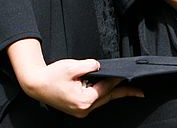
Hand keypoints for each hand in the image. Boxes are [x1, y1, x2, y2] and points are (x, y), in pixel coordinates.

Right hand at [18, 58, 142, 117]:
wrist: (36, 84)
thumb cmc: (52, 75)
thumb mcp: (72, 66)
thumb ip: (90, 65)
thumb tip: (100, 66)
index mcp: (84, 100)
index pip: (107, 88)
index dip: (117, 78)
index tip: (129, 73)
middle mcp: (84, 109)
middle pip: (109, 97)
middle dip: (124, 92)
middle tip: (140, 92)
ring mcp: (80, 111)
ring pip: (103, 100)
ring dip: (114, 93)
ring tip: (130, 90)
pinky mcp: (78, 109)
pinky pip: (96, 101)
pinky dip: (103, 94)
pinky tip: (111, 89)